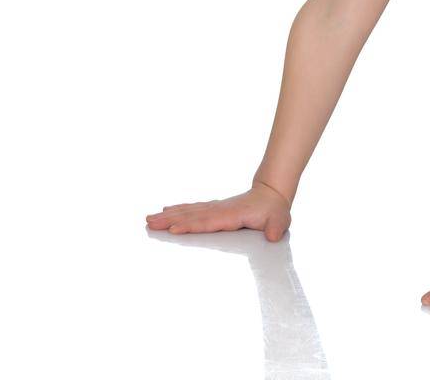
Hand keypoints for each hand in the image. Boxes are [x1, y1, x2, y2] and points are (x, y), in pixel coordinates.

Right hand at [145, 182, 290, 238]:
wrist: (271, 194)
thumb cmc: (274, 211)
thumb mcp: (279, 220)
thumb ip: (276, 228)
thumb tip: (273, 235)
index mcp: (231, 215)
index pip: (207, 222)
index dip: (190, 225)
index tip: (172, 228)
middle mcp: (219, 210)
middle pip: (190, 216)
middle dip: (169, 220)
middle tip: (149, 222)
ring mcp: (215, 208)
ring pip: (188, 212)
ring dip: (169, 215)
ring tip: (150, 218)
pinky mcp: (214, 209)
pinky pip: (193, 210)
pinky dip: (178, 210)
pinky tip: (167, 210)